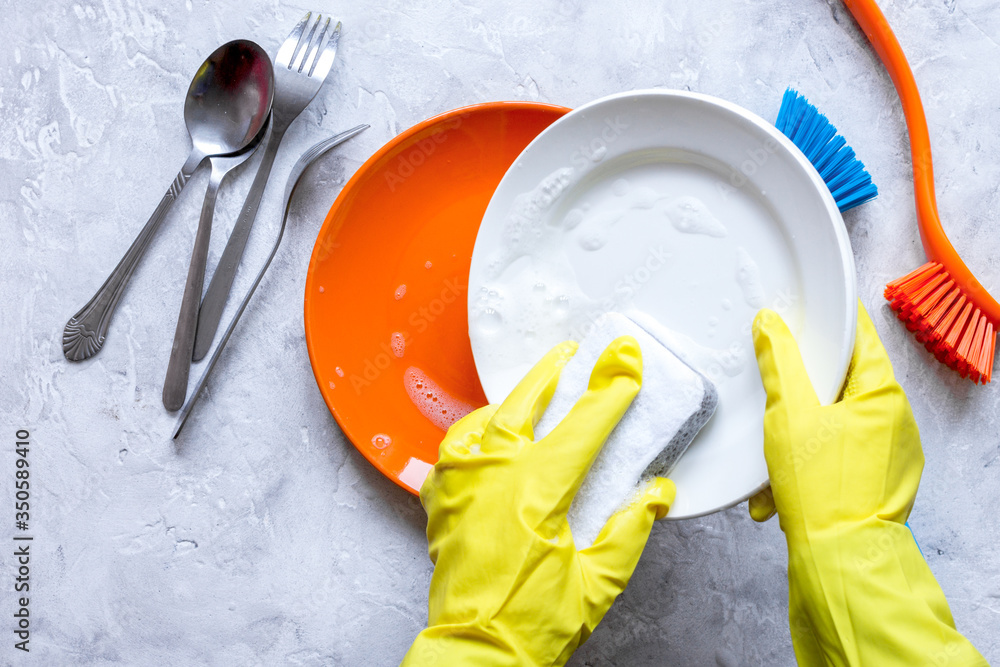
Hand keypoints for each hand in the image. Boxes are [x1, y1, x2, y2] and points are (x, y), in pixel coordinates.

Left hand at [401, 337, 674, 666]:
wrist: (476, 653)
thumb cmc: (531, 623)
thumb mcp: (599, 581)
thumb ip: (629, 528)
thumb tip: (654, 493)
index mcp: (535, 490)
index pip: (583, 425)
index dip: (610, 390)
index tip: (625, 363)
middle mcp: (491, 476)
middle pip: (523, 403)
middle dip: (552, 372)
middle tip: (571, 353)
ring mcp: (459, 486)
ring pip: (482, 420)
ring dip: (510, 399)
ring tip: (531, 385)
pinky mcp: (440, 504)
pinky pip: (451, 450)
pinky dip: (470, 434)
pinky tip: (484, 432)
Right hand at [747, 302, 921, 533]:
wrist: (839, 560)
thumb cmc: (822, 490)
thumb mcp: (788, 415)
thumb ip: (779, 363)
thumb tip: (770, 326)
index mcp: (883, 394)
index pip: (859, 336)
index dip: (829, 322)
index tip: (804, 315)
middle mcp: (896, 420)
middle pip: (843, 382)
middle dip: (802, 391)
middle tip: (775, 390)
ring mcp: (891, 454)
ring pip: (837, 422)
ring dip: (800, 434)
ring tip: (773, 458)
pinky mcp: (880, 482)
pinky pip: (840, 456)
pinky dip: (809, 464)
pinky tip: (780, 487)